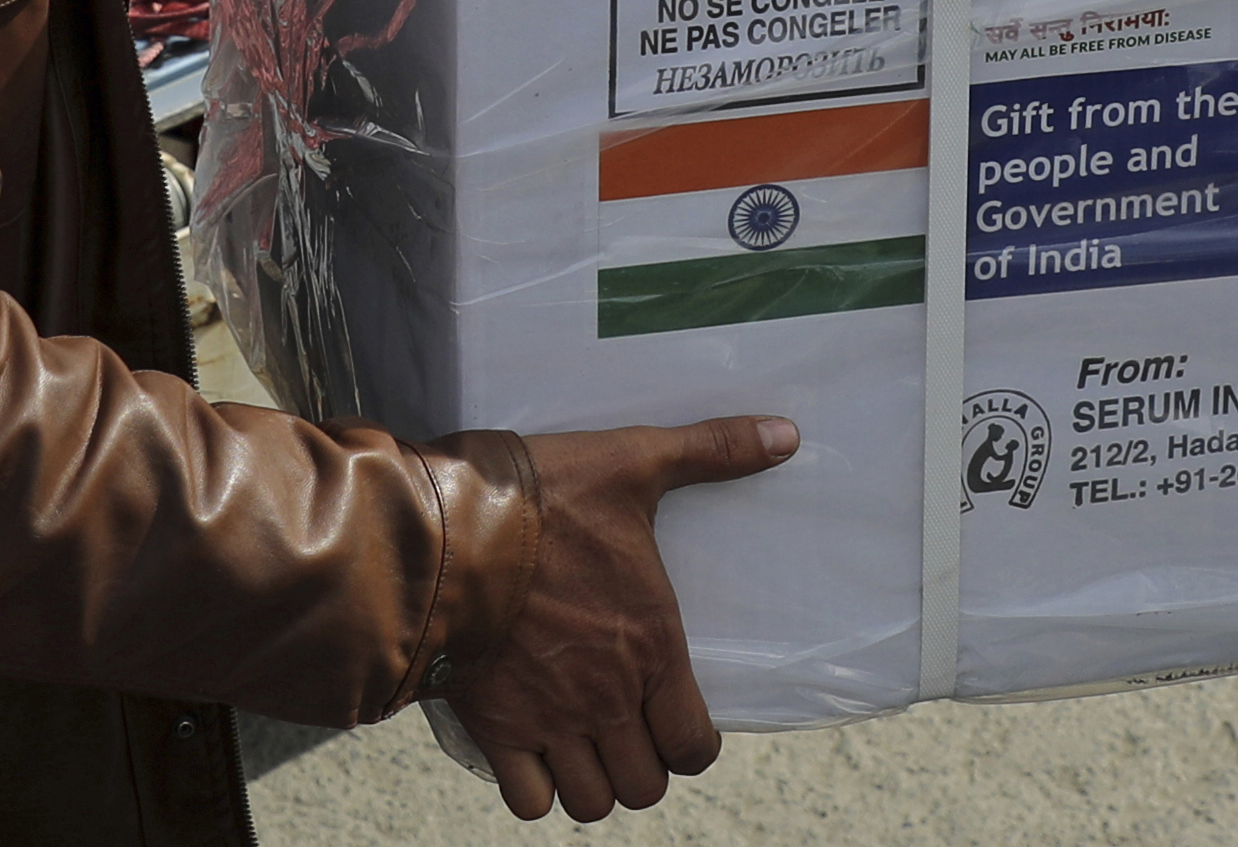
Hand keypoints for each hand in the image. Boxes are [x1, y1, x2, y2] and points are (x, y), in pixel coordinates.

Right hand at [451, 415, 798, 821]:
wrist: (450, 527)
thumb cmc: (545, 496)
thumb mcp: (635, 461)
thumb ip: (713, 451)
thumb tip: (788, 434)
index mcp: (652, 646)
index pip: (694, 745)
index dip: (692, 743)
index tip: (677, 719)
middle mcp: (608, 698)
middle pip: (644, 786)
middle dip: (643, 765)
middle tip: (628, 730)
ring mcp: (551, 720)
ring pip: (591, 803)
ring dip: (593, 782)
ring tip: (584, 745)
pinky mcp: (496, 729)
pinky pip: (529, 802)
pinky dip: (535, 789)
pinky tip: (533, 752)